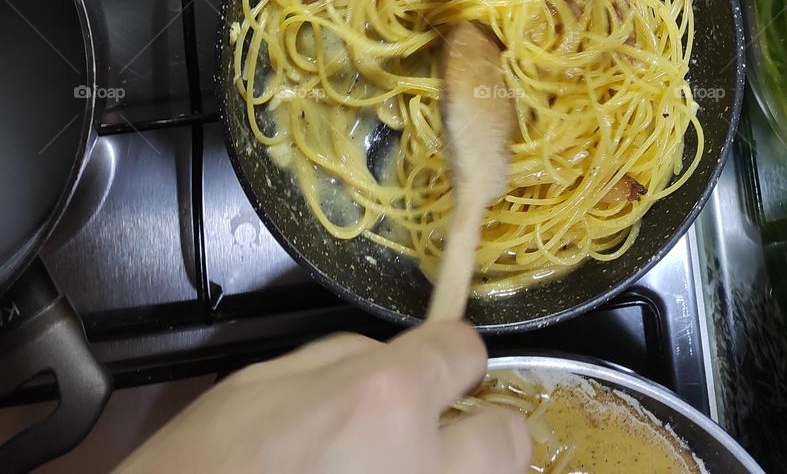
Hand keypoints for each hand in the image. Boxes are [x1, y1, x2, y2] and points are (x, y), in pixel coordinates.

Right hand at [114, 322, 530, 473]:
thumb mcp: (252, 386)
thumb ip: (337, 358)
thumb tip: (389, 359)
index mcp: (381, 400)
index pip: (464, 352)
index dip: (450, 358)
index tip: (442, 370)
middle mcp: (421, 468)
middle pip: (507, 440)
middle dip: (479, 434)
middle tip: (436, 442)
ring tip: (397, 473)